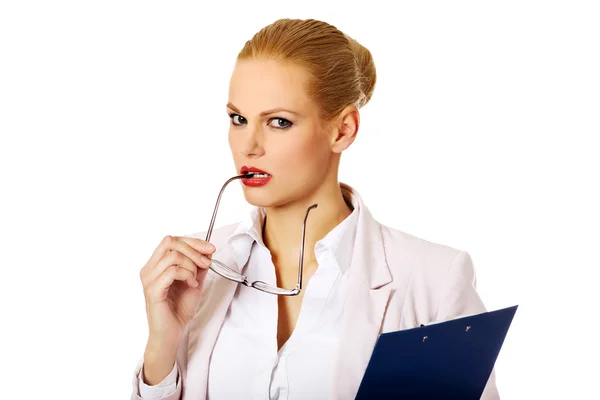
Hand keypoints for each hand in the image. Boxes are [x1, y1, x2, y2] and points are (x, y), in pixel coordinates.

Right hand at [140, 235, 215, 358]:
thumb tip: (208, 250)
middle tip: (207, 263)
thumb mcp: (195, 281)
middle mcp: (149, 269)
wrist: (171, 333)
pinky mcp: (153, 290)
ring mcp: (149, 279)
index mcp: (155, 265)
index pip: (171, 240)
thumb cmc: (179, 309)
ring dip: (191, 265)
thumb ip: (199, 265)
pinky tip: (191, 285)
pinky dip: (187, 275)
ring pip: (173, 256)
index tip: (210, 248)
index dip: (193, 241)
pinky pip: (172, 272)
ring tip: (195, 279)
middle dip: (194, 249)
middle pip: (170, 242)